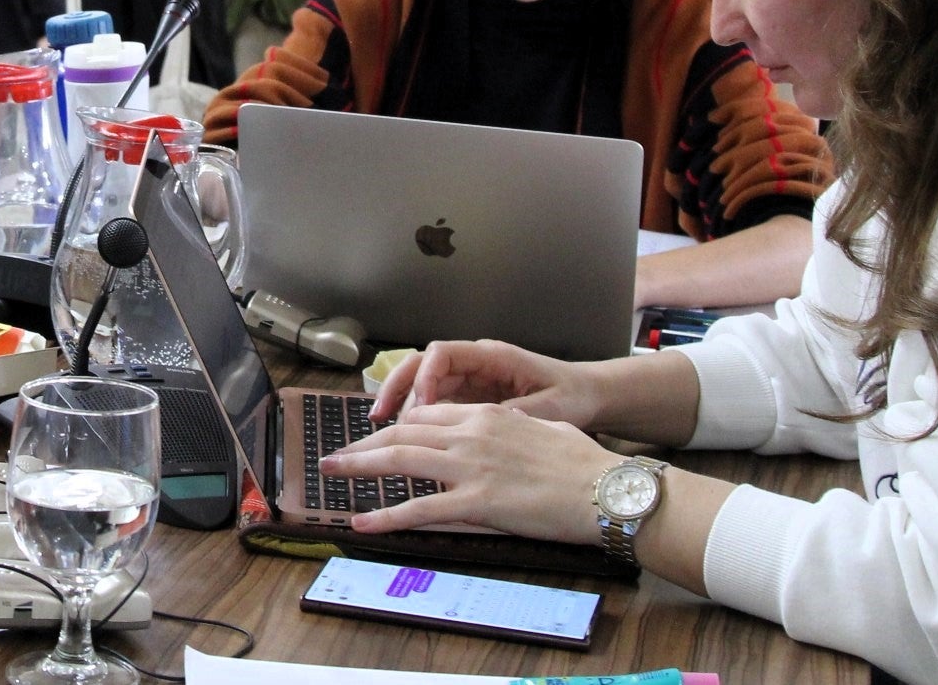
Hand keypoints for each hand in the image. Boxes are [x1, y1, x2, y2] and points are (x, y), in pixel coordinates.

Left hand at [321, 402, 617, 540]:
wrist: (605, 490)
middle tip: (339, 455)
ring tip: (332, 472)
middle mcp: (472, 434)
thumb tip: (506, 433)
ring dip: (359, 466)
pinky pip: (420, 510)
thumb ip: (514, 429)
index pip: (428, 416)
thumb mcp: (544, 430)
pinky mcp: (476, 503)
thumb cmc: (585, 465)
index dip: (396, 427)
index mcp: (488, 416)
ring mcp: (471, 467)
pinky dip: (386, 515)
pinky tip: (364, 521)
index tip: (377, 438)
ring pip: (400, 460)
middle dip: (366, 444)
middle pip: (404, 432)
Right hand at [370, 339, 602, 429]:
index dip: (423, 378)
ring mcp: (471, 380)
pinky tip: (404, 437)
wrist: (590, 395)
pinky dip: (417, 417)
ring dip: (400, 402)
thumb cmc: (573, 394)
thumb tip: (487, 425)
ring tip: (379, 426)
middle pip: (422, 365)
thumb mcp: (551, 406)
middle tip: (377, 416)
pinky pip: (435, 402)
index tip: (418, 407)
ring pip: (423, 383)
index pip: (442, 354)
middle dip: (396, 387)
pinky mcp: (471, 398)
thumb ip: (518, 414)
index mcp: (493, 357)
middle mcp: (475, 363)